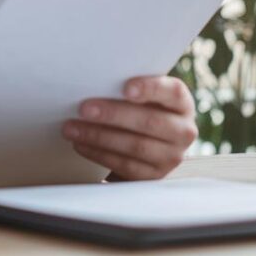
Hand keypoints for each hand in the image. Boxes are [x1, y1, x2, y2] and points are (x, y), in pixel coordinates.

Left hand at [63, 75, 196, 180]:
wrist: (145, 144)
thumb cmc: (138, 110)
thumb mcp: (141, 97)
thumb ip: (128, 88)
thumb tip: (93, 79)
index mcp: (181, 103)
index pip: (172, 92)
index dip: (150, 88)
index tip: (126, 88)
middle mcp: (183, 130)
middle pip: (149, 121)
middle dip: (113, 114)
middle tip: (83, 108)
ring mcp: (172, 157)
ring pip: (135, 146)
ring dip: (99, 136)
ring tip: (72, 128)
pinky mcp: (154, 176)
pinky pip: (126, 166)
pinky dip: (99, 154)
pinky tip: (80, 144)